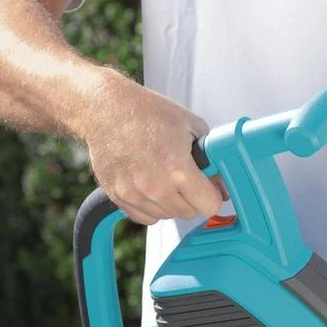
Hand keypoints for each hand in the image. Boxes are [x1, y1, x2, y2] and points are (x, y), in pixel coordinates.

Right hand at [78, 70, 224, 225]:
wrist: (104, 108)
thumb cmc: (146, 112)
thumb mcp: (191, 125)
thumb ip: (212, 156)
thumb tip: (222, 183)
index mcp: (176, 167)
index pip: (210, 206)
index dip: (213, 195)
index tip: (210, 187)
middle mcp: (155, 185)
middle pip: (189, 213)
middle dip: (193, 198)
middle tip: (186, 177)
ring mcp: (134, 193)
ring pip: (167, 216)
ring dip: (171, 202)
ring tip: (165, 176)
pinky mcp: (118, 196)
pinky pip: (146, 218)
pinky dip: (152, 207)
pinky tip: (150, 185)